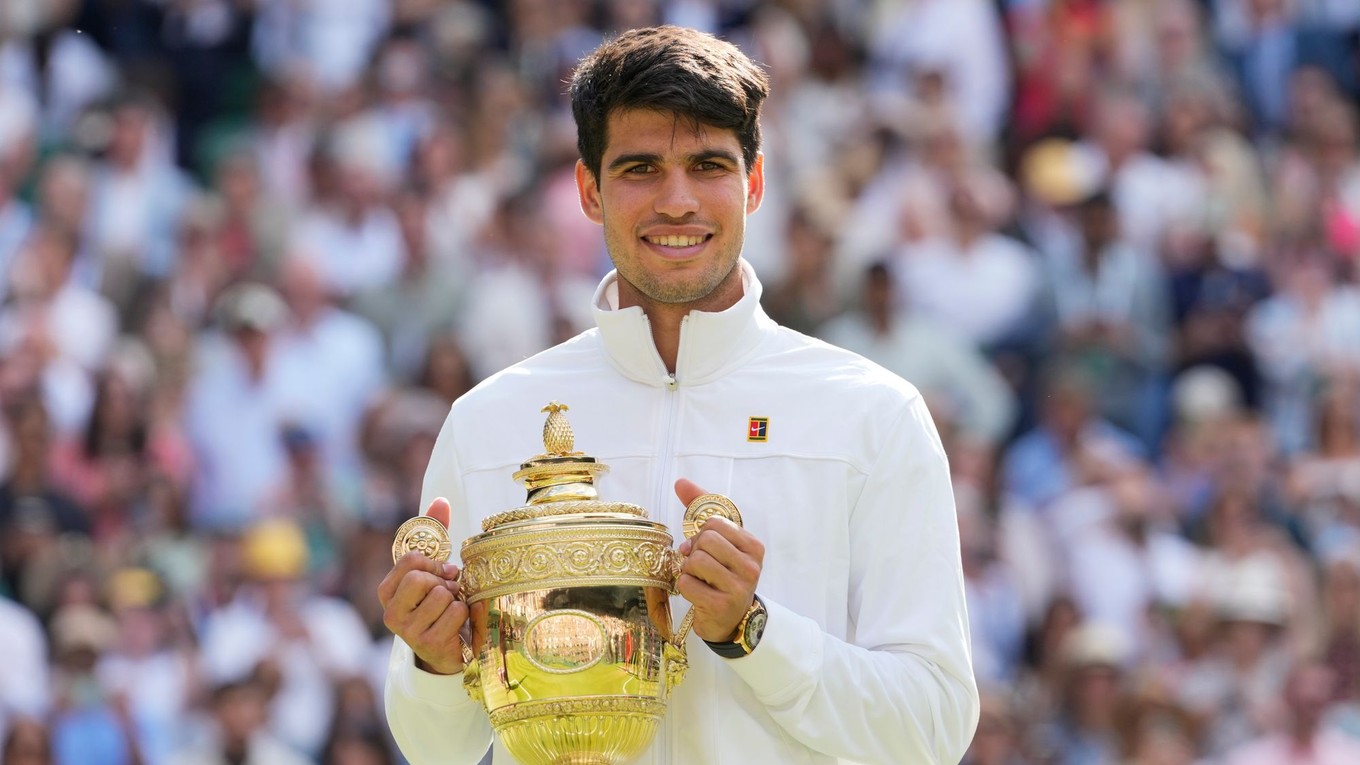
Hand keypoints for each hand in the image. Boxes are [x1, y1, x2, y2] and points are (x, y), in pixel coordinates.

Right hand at [378, 498, 467, 674]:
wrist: (450, 648)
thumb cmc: (440, 603)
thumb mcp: (434, 568)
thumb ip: (434, 534)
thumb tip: (441, 500)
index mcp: (387, 591)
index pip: (410, 560)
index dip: (433, 562)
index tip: (441, 570)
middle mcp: (390, 612)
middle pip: (421, 578)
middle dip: (443, 581)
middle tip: (449, 590)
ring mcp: (407, 631)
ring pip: (441, 595)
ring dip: (456, 598)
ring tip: (453, 608)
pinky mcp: (427, 643)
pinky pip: (455, 612)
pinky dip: (464, 613)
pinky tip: (458, 624)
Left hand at [673, 479, 763, 641]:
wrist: (730, 620)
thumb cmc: (722, 575)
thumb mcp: (720, 543)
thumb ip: (702, 509)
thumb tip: (680, 482)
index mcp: (753, 547)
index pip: (714, 523)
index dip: (701, 534)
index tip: (704, 548)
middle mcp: (751, 567)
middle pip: (705, 541)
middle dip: (694, 552)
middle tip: (699, 566)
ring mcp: (738, 588)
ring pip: (695, 561)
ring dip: (687, 570)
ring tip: (698, 579)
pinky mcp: (721, 606)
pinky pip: (686, 582)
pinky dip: (684, 586)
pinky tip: (696, 593)